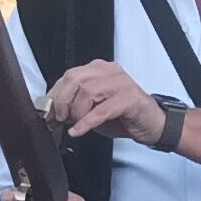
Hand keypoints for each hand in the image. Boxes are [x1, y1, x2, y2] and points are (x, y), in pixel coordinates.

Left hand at [45, 59, 159, 141]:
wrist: (152, 124)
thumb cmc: (123, 115)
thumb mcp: (93, 108)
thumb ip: (75, 105)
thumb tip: (53, 111)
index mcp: (99, 69)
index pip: (69, 75)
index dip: (55, 94)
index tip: (47, 111)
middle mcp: (110, 71)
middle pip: (75, 80)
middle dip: (62, 101)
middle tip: (60, 118)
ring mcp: (121, 83)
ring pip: (87, 92)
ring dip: (77, 112)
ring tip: (76, 124)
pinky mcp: (129, 98)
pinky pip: (101, 110)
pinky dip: (86, 122)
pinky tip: (78, 131)